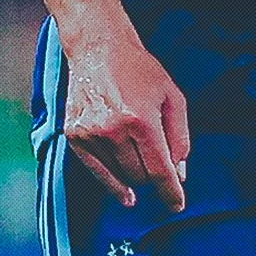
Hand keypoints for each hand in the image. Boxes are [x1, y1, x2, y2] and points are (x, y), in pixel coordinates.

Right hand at [61, 18, 189, 212]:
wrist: (99, 48)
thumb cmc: (140, 71)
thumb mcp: (173, 98)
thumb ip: (180, 138)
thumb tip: (178, 174)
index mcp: (141, 120)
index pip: (159, 170)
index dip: (171, 192)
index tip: (177, 206)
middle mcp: (112, 130)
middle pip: (140, 176)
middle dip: (154, 174)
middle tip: (157, 157)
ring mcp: (90, 134)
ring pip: (121, 176)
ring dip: (134, 173)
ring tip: (137, 150)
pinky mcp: (75, 136)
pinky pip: (97, 172)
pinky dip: (113, 183)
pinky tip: (126, 194)